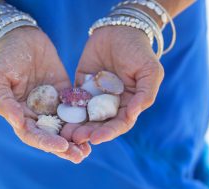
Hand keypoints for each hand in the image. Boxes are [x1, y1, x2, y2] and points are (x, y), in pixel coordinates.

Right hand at [0, 27, 90, 162]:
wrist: (22, 36)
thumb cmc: (4, 57)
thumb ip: (3, 100)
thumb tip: (17, 123)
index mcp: (18, 113)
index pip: (32, 134)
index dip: (45, 142)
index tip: (62, 146)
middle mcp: (36, 113)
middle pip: (50, 135)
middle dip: (64, 147)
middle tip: (80, 156)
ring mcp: (51, 104)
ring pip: (64, 126)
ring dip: (76, 139)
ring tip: (88, 149)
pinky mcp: (65, 93)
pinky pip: (75, 109)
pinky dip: (83, 120)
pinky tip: (94, 127)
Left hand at [63, 26, 163, 144]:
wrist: (118, 30)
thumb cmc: (138, 51)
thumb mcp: (149, 71)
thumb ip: (145, 93)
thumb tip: (133, 114)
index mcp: (128, 104)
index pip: (119, 124)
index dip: (109, 132)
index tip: (97, 138)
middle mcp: (110, 104)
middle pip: (100, 124)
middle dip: (89, 132)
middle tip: (77, 138)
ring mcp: (94, 97)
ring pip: (84, 116)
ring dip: (76, 126)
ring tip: (66, 133)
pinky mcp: (80, 87)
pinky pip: (72, 100)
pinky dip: (66, 109)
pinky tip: (59, 116)